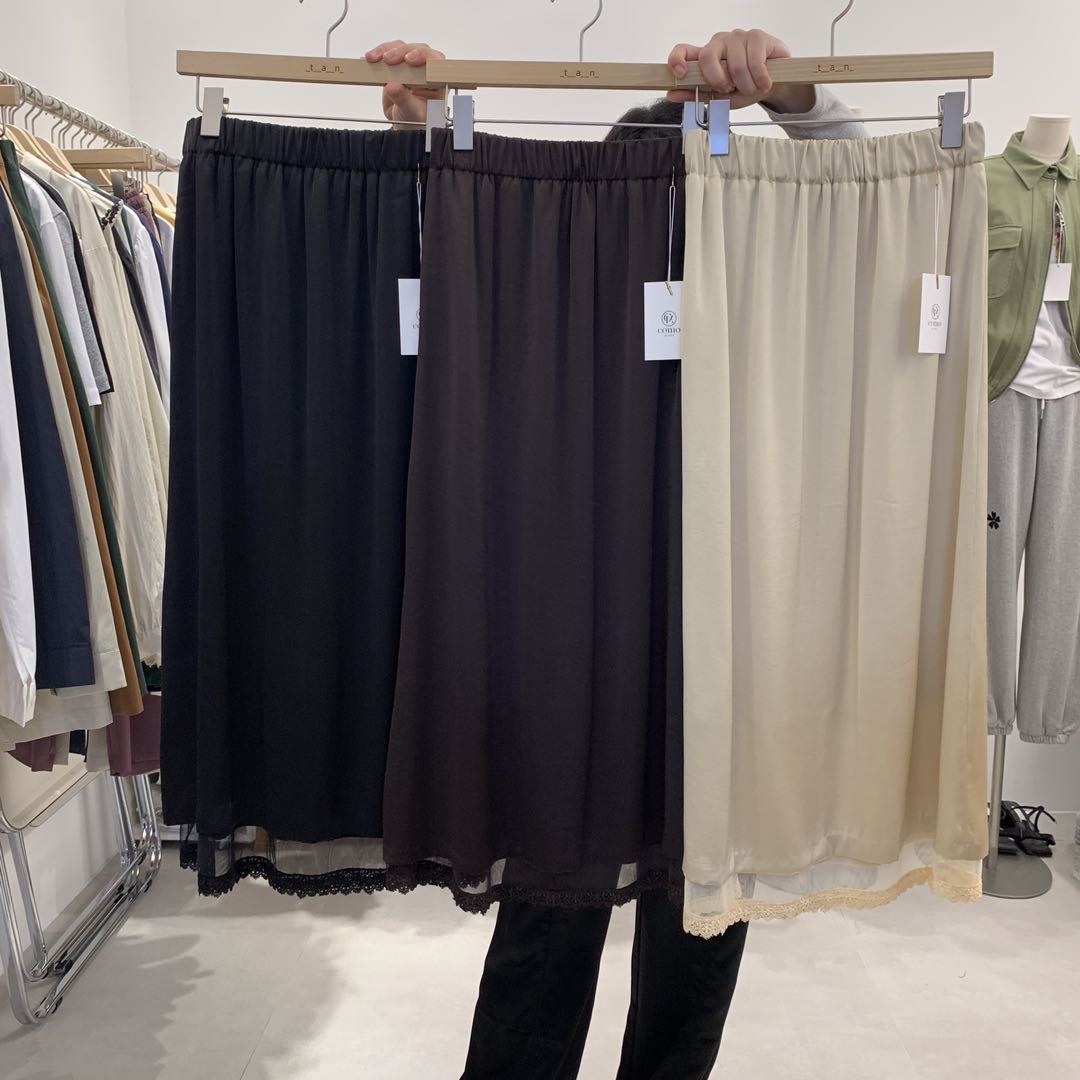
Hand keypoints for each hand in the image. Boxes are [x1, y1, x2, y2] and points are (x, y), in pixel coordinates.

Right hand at [365, 41, 445, 125]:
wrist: (405, 125)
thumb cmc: (417, 121)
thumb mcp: (412, 114)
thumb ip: (404, 100)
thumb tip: (392, 86)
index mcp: (436, 81)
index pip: (435, 61)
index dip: (422, 56)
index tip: (408, 59)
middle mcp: (426, 69)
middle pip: (415, 50)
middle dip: (400, 52)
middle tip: (386, 59)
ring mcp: (410, 66)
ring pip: (400, 48)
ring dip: (384, 51)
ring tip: (372, 59)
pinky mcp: (396, 66)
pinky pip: (387, 54)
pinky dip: (377, 56)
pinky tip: (367, 60)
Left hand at [666, 30, 814, 113]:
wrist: (773, 83)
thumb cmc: (744, 87)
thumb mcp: (719, 97)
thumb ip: (696, 94)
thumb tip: (671, 94)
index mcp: (706, 57)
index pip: (683, 50)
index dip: (677, 59)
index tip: (680, 73)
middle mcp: (719, 43)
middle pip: (707, 56)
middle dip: (718, 79)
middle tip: (729, 88)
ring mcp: (737, 37)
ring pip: (735, 64)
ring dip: (745, 84)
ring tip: (751, 87)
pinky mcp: (757, 36)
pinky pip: (754, 61)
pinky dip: (760, 79)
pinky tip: (763, 82)